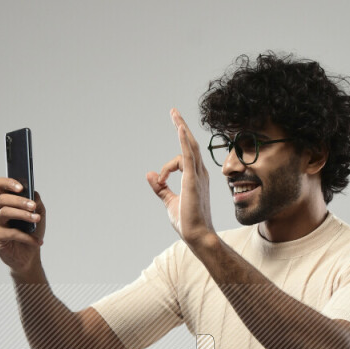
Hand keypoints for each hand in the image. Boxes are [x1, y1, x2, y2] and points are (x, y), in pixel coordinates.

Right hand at [0, 178, 45, 274]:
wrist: (29, 255)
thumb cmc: (31, 232)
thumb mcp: (38, 214)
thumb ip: (36, 201)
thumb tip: (33, 196)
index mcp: (3, 201)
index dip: (8, 183)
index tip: (21, 187)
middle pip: (3, 199)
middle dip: (20, 201)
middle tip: (33, 206)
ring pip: (5, 212)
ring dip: (23, 215)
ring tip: (37, 219)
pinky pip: (11, 232)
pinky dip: (26, 237)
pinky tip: (37, 241)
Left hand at [146, 109, 214, 248]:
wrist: (197, 236)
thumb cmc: (188, 222)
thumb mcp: (170, 201)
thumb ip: (160, 188)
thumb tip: (150, 174)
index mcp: (195, 178)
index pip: (182, 159)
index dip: (167, 167)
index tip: (159, 180)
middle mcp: (199, 174)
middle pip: (190, 145)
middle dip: (182, 127)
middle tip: (173, 112)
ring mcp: (197, 176)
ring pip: (189, 147)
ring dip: (181, 129)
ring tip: (174, 114)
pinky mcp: (192, 180)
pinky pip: (188, 156)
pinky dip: (184, 142)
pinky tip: (180, 129)